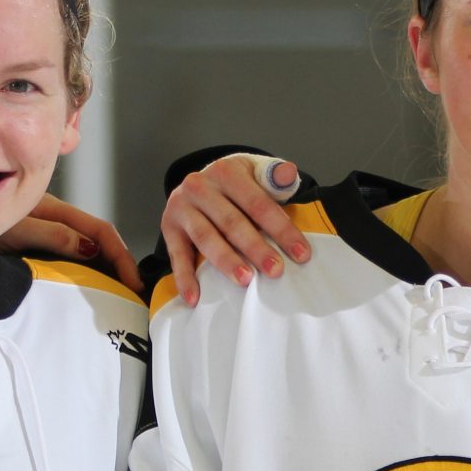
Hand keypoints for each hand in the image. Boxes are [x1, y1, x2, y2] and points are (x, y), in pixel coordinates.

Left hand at [0, 195, 143, 295]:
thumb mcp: (17, 228)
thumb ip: (51, 235)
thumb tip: (90, 248)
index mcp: (55, 210)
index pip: (100, 231)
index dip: (120, 255)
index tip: (133, 282)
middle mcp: (55, 220)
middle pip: (98, 242)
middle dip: (119, 267)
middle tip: (133, 297)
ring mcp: (47, 234)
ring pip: (84, 253)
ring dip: (103, 274)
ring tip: (116, 299)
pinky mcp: (36, 249)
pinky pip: (66, 263)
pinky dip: (81, 277)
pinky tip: (84, 294)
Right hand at [161, 156, 308, 305]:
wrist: (202, 182)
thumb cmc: (238, 184)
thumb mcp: (257, 172)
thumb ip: (275, 176)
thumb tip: (290, 172)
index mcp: (226, 171)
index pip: (258, 204)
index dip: (281, 230)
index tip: (301, 254)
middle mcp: (199, 186)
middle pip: (232, 222)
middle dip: (255, 248)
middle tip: (275, 270)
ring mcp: (181, 207)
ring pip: (206, 238)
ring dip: (226, 261)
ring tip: (245, 280)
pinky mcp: (168, 227)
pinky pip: (177, 255)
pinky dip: (184, 278)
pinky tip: (195, 298)